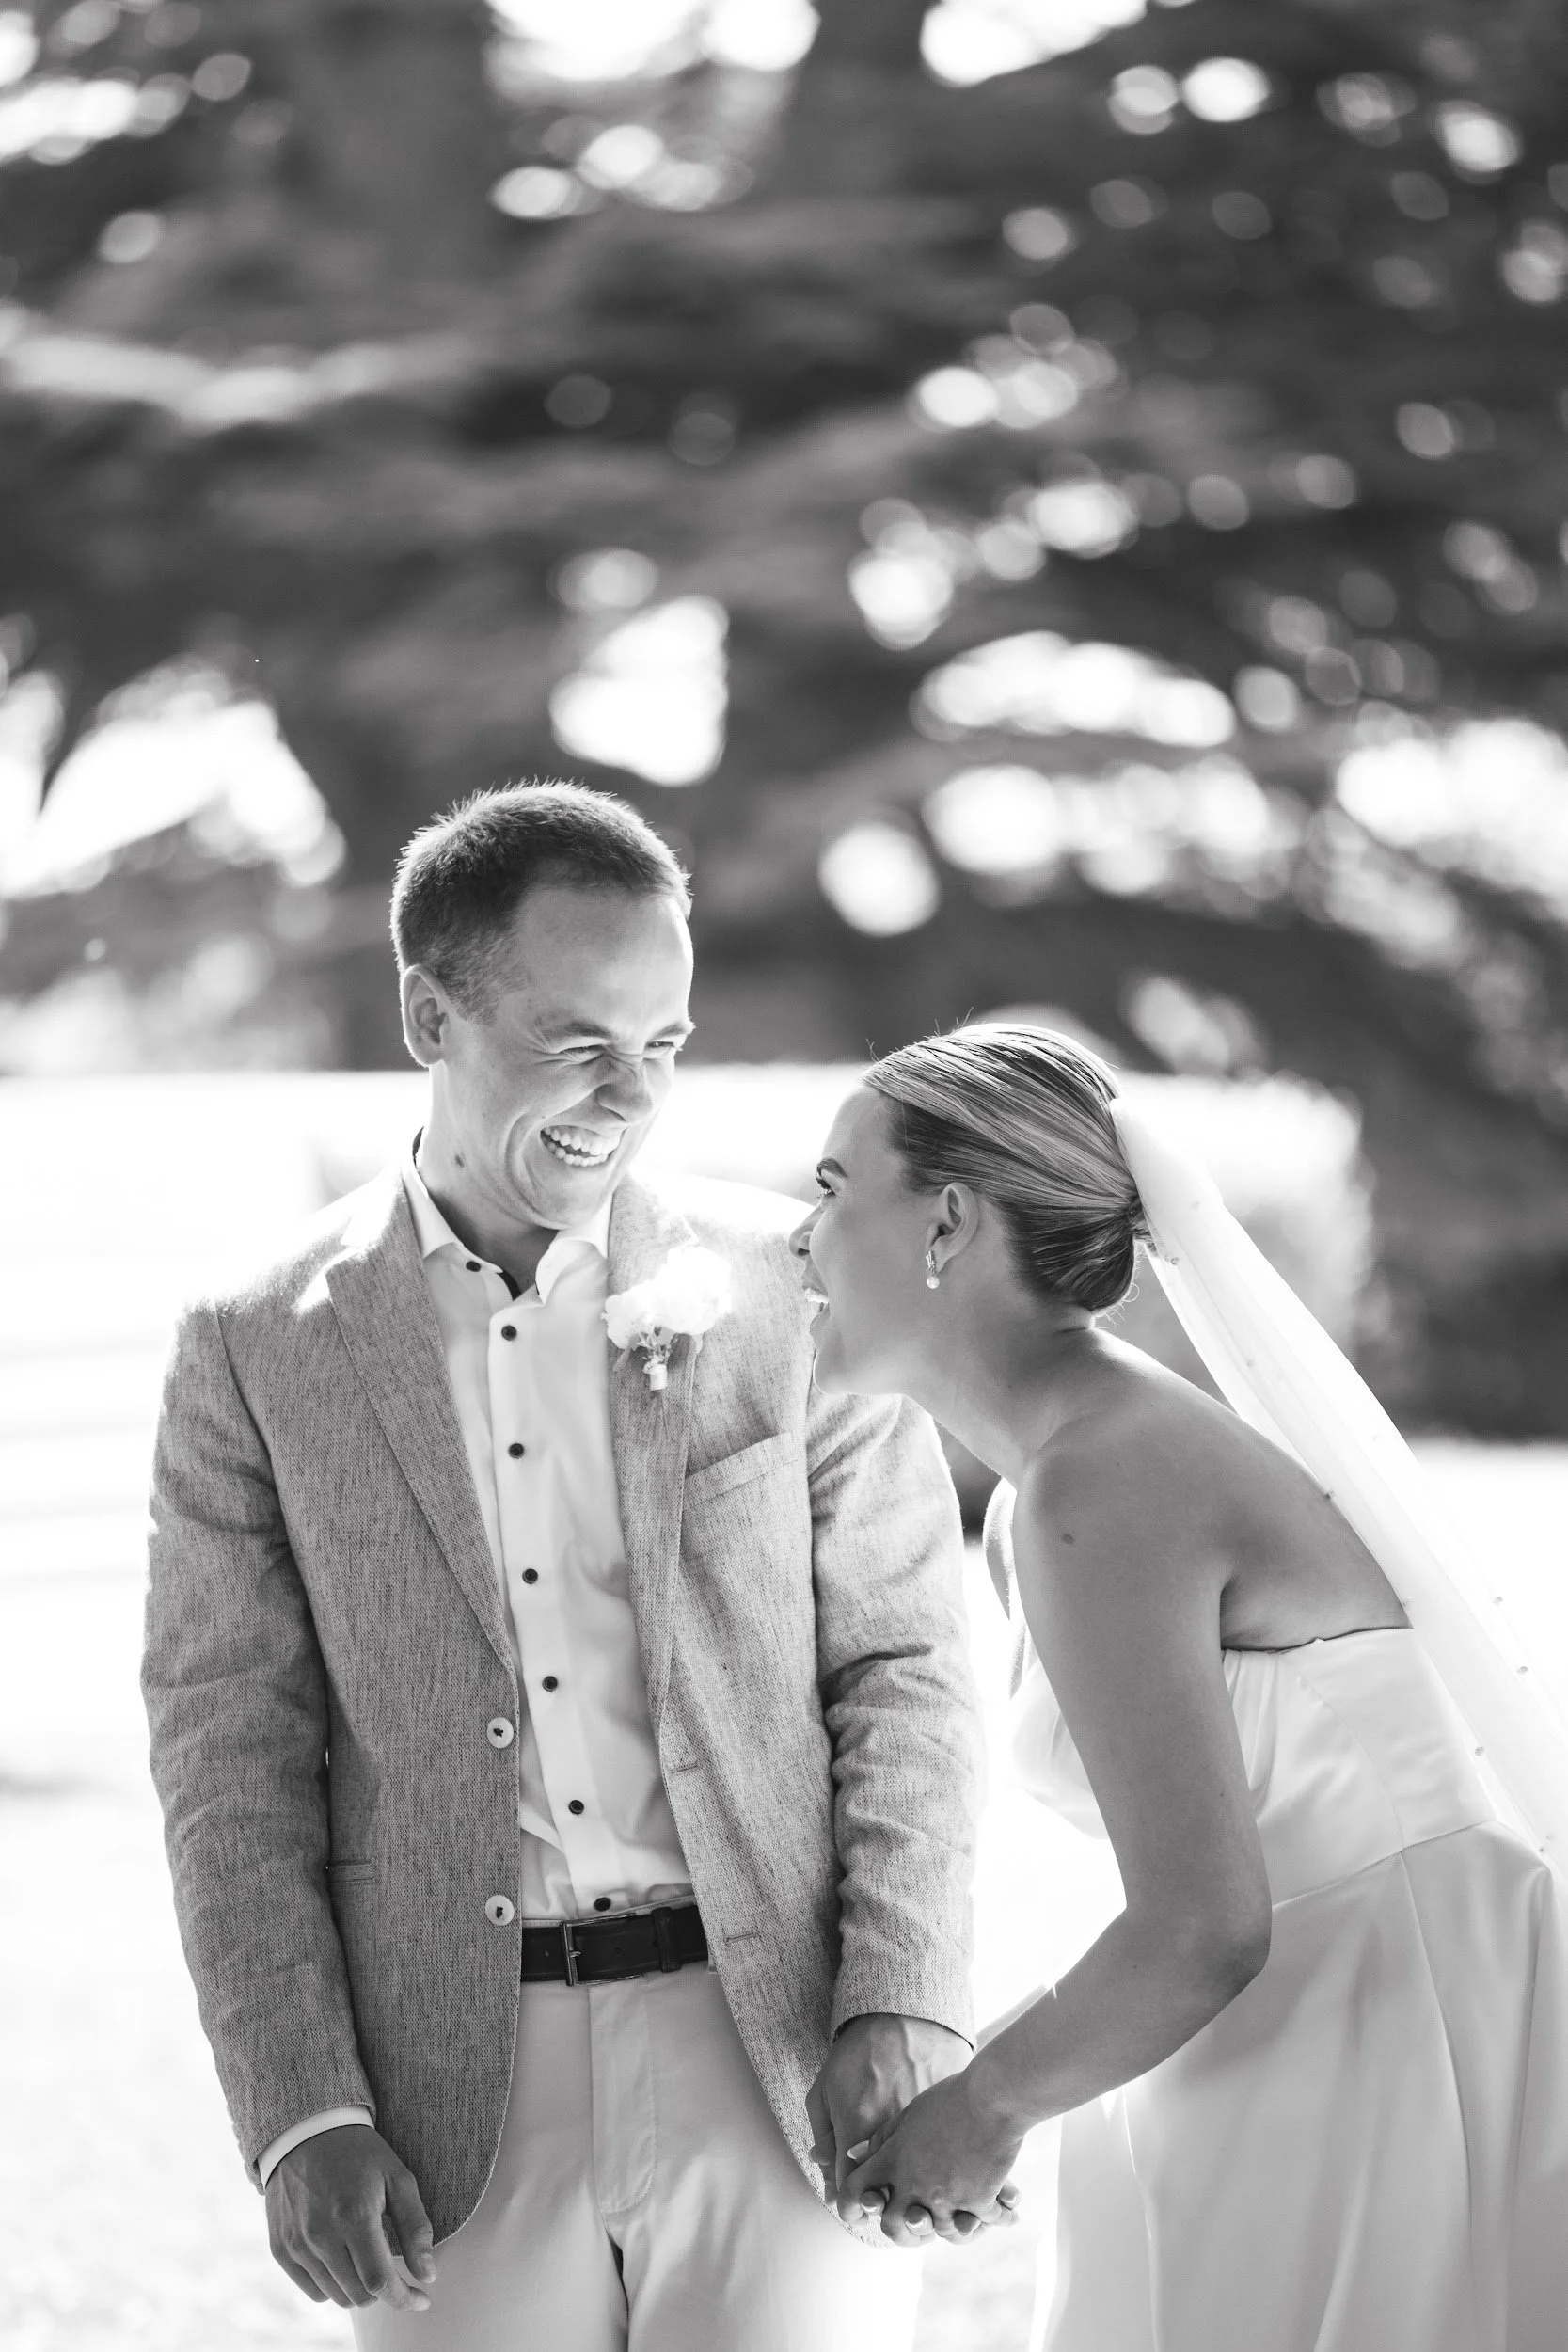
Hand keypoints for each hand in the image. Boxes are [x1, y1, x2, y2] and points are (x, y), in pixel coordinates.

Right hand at [266, 2125, 435, 2310]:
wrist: (306, 2132)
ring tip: (370, 2261)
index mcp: (354, 2216)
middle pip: (359, 2295)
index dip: (404, 2297)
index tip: (422, 2298)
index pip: (380, 2282)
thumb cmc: (359, 2154)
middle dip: (386, 2292)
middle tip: (399, 2275)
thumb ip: (416, 2228)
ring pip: (337, 2297)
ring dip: (361, 2290)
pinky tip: (345, 2261)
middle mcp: (321, 2236)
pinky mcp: (280, 2249)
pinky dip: (334, 2286)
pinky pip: (313, 2291)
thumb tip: (428, 2276)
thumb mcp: (398, 2178)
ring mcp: (297, 2245)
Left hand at [806, 2012, 968, 2196]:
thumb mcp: (826, 2087)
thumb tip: (822, 2166)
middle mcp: (891, 2133)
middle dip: (881, 2201)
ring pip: (918, 2180)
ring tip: (905, 2185)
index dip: (850, 2204)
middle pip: (887, 2190)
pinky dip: (938, 2167)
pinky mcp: (948, 2119)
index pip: (851, 2189)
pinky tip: (932, 2164)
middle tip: (877, 2199)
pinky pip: (943, 2158)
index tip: (851, 2206)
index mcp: (857, 2125)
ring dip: (911, 2190)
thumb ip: (823, 2132)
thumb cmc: (861, 2050)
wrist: (905, 2013)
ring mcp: (924, 2127)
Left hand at [839, 2066, 1023, 2248]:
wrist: (992, 2096)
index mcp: (893, 2159)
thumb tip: (852, 2154)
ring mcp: (946, 2198)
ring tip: (966, 2218)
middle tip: (917, 2220)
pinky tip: (1010, 2213)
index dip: (851, 2206)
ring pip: (937, 2233)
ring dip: (951, 2226)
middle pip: (893, 2226)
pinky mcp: (977, 2203)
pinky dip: (998, 2219)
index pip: (854, 2191)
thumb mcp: (909, 2112)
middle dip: (900, 2228)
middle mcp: (915, 2184)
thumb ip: (882, 2138)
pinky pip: (982, 2225)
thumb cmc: (950, 2097)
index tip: (859, 2213)